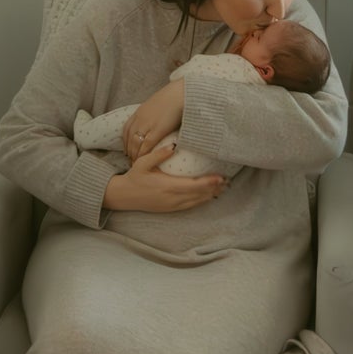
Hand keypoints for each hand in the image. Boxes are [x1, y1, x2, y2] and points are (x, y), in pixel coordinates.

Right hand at [104, 143, 225, 212]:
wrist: (125, 196)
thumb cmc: (134, 177)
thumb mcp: (142, 163)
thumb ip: (158, 154)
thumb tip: (174, 145)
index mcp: (168, 186)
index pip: (194, 185)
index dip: (209, 182)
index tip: (220, 177)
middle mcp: (173, 198)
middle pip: (199, 195)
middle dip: (214, 188)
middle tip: (227, 181)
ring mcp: (173, 205)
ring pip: (197, 201)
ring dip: (210, 195)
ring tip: (222, 188)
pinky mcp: (171, 209)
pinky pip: (191, 205)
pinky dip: (202, 200)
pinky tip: (208, 196)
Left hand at [121, 78, 184, 162]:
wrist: (181, 93)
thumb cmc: (173, 97)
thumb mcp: (158, 104)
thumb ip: (153, 113)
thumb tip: (156, 120)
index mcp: (139, 112)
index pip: (126, 129)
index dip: (125, 140)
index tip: (127, 148)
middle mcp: (140, 118)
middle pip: (129, 137)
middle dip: (128, 149)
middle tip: (130, 159)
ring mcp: (148, 124)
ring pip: (136, 143)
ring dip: (134, 154)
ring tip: (136, 163)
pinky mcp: (158, 129)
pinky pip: (147, 144)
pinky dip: (143, 153)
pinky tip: (143, 160)